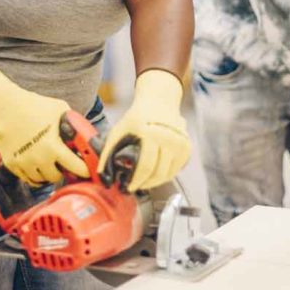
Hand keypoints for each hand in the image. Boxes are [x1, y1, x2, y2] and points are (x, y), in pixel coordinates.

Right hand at [0, 64, 87, 185]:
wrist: (4, 106)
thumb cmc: (33, 105)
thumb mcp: (60, 109)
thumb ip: (73, 123)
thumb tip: (84, 133)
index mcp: (53, 146)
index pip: (77, 168)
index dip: (85, 169)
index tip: (87, 169)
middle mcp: (39, 159)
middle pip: (57, 177)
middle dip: (62, 170)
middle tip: (63, 162)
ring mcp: (24, 163)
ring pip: (41, 180)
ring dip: (47, 173)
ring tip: (49, 161)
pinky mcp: (12, 164)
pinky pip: (27, 178)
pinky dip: (34, 174)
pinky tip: (36, 163)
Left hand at [98, 70, 190, 191]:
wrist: (158, 101)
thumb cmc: (137, 117)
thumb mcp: (118, 131)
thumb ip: (108, 153)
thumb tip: (103, 176)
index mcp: (151, 133)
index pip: (146, 166)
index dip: (136, 181)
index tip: (129, 188)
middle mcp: (169, 138)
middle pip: (158, 173)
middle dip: (145, 184)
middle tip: (135, 186)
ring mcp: (180, 143)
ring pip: (168, 175)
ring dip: (155, 182)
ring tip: (144, 180)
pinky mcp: (186, 147)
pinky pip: (176, 170)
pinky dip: (166, 175)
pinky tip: (155, 172)